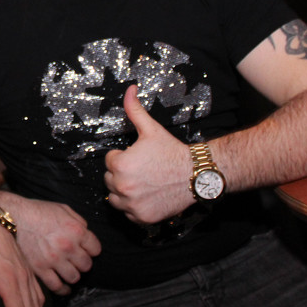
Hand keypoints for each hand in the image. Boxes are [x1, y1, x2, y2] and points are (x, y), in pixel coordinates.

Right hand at [8, 199, 100, 294]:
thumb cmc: (37, 211)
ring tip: (68, 271)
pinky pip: (57, 286)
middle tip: (76, 260)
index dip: (91, 249)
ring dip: (73, 275)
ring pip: (74, 277)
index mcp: (76, 230)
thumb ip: (78, 221)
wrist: (13, 217)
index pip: (96, 249)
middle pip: (87, 265)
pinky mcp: (41, 269)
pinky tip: (63, 286)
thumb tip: (86, 233)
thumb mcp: (63, 209)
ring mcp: (54, 259)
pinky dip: (63, 289)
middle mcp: (68, 246)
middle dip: (82, 263)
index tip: (86, 250)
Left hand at [103, 85, 194, 223]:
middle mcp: (123, 187)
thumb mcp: (151, 129)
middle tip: (142, 170)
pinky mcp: (142, 218)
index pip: (110, 161)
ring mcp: (132, 205)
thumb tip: (129, 89)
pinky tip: (148, 196)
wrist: (196, 174)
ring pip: (115, 198)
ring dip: (124, 192)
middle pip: (110, 180)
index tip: (139, 157)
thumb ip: (134, 110)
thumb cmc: (172, 151)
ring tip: (143, 183)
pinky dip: (135, 208)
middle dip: (122, 174)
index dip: (123, 156)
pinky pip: (128, 214)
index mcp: (120, 165)